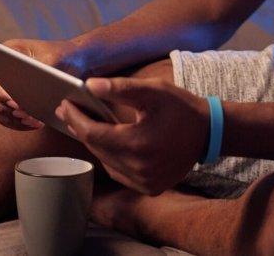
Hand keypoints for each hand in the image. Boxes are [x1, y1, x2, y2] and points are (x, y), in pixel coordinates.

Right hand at [0, 37, 79, 129]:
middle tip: (26, 115)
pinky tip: (34, 123)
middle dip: (4, 109)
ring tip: (33, 121)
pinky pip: (3, 117)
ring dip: (10, 119)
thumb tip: (26, 92)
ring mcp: (0, 85)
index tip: (15, 103)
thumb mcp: (55, 58)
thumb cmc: (63, 55)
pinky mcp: (7, 101)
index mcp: (7, 52)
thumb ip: (41, 71)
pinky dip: (16, 123)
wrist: (73, 60)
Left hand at [56, 77, 209, 194]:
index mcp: (138, 144)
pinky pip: (119, 173)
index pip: (95, 134)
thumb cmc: (180, 107)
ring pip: (107, 162)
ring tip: (84, 122)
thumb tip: (89, 86)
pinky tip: (107, 141)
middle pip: (98, 149)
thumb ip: (120, 88)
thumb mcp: (153, 91)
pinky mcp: (150, 188)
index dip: (77, 118)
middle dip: (81, 128)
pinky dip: (110, 157)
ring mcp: (145, 182)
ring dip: (95, 143)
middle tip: (68, 110)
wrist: (208, 132)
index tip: (64, 104)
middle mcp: (140, 169)